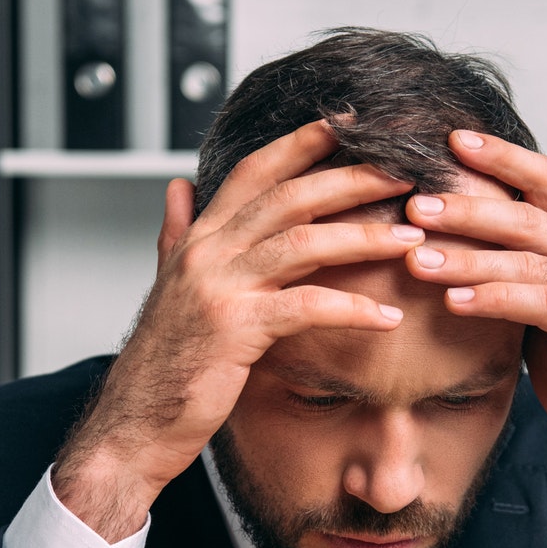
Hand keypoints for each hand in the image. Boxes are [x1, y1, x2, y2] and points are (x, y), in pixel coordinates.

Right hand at [54, 122, 417, 539]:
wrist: (133, 423)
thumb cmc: (164, 362)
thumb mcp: (168, 286)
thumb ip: (176, 233)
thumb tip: (178, 187)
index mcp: (199, 237)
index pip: (255, 171)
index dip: (301, 143)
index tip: (348, 124)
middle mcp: (207, 252)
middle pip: (290, 196)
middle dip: (352, 179)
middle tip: (406, 173)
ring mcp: (219, 287)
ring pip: (304, 242)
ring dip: (365, 236)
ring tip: (413, 239)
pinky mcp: (235, 329)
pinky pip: (306, 307)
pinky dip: (352, 308)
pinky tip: (388, 316)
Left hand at [402, 130, 546, 547]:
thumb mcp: (539, 307)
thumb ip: (510, 271)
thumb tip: (445, 242)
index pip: (544, 180)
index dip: (501, 156)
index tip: (450, 140)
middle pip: (528, 214)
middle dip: (468, 206)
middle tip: (415, 205)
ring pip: (529, 258)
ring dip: (468, 256)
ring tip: (418, 258)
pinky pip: (541, 304)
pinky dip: (495, 299)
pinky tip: (454, 302)